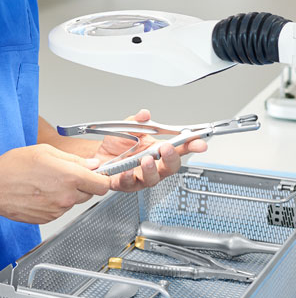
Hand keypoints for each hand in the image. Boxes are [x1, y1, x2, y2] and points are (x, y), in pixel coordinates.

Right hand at [0, 143, 110, 223]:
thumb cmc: (14, 166)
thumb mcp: (46, 151)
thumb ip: (74, 159)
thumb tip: (92, 164)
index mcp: (70, 177)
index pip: (103, 185)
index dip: (102, 179)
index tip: (97, 175)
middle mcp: (67, 196)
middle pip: (89, 193)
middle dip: (82, 184)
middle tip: (64, 174)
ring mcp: (58, 210)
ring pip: (73, 201)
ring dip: (67, 193)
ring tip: (46, 182)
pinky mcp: (48, 219)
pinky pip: (60, 209)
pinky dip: (54, 202)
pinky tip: (40, 192)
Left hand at [89, 109, 207, 191]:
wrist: (99, 155)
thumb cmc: (118, 145)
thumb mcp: (128, 128)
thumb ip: (137, 120)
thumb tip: (144, 114)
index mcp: (158, 151)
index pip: (180, 149)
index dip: (192, 145)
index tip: (199, 142)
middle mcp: (153, 166)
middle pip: (170, 167)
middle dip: (172, 158)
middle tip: (168, 148)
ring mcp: (140, 177)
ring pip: (153, 178)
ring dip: (151, 169)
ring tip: (147, 160)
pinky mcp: (125, 183)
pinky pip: (129, 183)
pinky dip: (128, 176)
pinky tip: (127, 170)